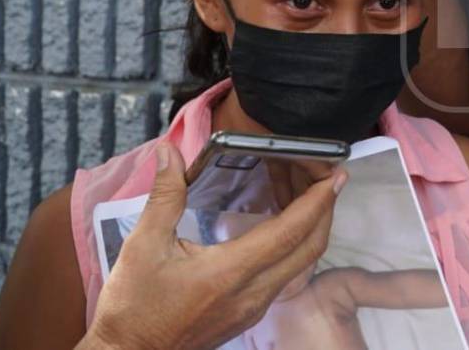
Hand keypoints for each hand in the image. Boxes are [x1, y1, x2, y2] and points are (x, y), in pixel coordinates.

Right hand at [80, 143, 346, 349]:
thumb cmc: (132, 309)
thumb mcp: (142, 246)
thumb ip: (165, 196)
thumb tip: (169, 153)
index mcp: (231, 273)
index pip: (291, 231)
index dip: (318, 200)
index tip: (336, 175)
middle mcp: (253, 294)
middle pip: (310, 248)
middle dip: (325, 210)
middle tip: (328, 178)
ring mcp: (254, 308)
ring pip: (301, 264)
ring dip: (311, 228)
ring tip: (308, 194)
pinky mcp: (248, 314)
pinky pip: (286, 275)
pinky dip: (294, 246)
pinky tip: (281, 226)